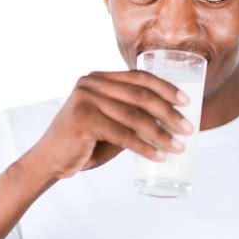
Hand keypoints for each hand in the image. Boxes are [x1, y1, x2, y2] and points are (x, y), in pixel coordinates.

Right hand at [33, 70, 193, 179]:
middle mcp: (91, 83)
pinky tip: (159, 156)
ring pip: (134, 116)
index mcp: (99, 78)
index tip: (187, 102)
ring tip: (178, 146)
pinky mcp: (83, 120)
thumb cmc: (85, 143)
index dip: (166, 88)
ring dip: (161, 134)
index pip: (139, 77)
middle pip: (140, 95)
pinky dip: (144, 147)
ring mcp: (86, 100)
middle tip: (188, 129)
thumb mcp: (110, 123)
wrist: (50, 161)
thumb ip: (131, 117)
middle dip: (169, 113)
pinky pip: (122, 134)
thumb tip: (171, 122)